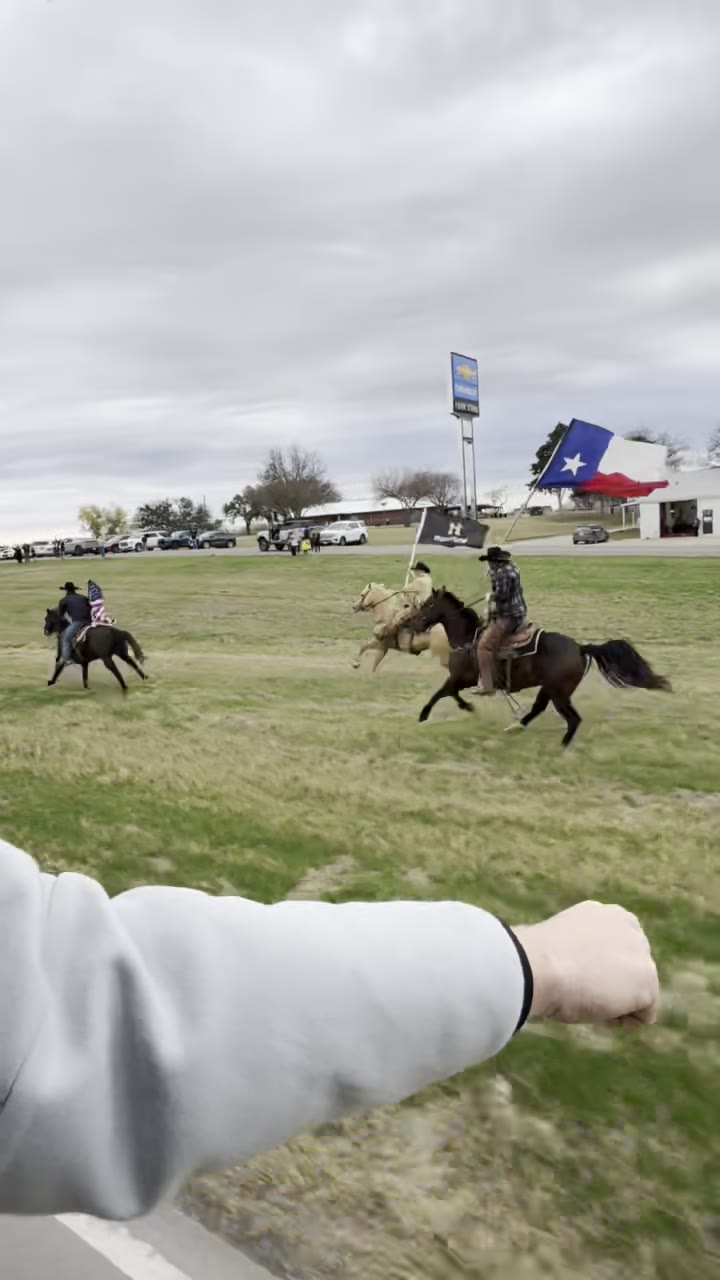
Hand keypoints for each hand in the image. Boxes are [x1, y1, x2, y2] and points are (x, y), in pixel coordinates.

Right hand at [513, 901, 657, 1024]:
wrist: (536, 966)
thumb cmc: (538, 960)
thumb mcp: (565, 946)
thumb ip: (586, 950)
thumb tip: (583, 968)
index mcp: (609, 915)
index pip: (616, 954)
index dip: (595, 971)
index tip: (572, 972)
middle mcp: (630, 927)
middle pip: (629, 974)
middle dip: (609, 986)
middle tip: (576, 985)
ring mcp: (642, 953)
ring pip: (635, 995)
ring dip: (613, 1003)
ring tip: (584, 993)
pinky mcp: (647, 981)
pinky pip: (642, 1016)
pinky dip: (620, 1021)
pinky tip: (596, 1007)